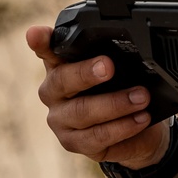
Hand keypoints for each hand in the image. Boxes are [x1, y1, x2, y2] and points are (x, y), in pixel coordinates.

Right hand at [27, 25, 170, 168]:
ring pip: (82, 111)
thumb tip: (129, 46)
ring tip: (141, 97)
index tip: (36, 34)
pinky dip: (122, 126)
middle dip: (86, 73)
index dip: (40, 42)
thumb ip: (113, 56)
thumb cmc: (120, 92)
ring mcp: (60, 119)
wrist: (137, 132)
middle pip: (62, 80)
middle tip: (109, 67)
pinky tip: (140, 119)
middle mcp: (53, 91)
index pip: (46, 50)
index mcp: (60, 65)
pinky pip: (96, 136)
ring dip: (116, 103)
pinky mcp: (72, 143)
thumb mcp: (121, 71)